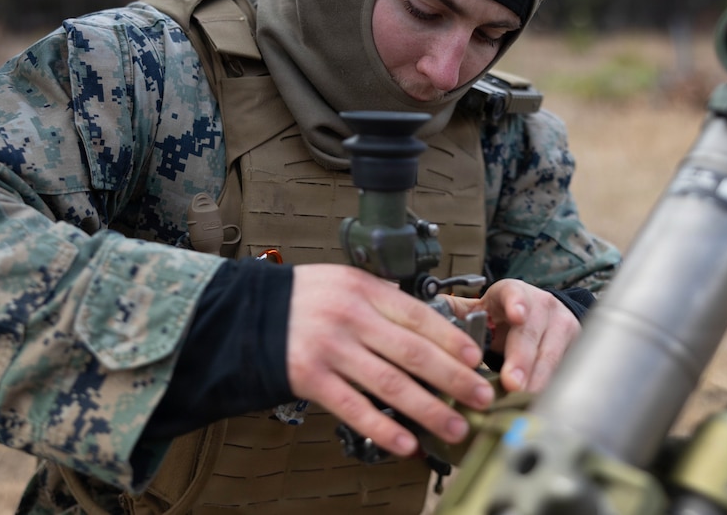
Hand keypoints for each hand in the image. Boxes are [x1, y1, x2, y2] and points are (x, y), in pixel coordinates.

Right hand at [286, 264, 494, 457]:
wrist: (245, 313)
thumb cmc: (302, 299)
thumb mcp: (345, 282)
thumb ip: (383, 301)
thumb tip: (430, 326)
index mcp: (364, 290)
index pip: (419, 316)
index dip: (453, 340)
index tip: (476, 359)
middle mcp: (351, 318)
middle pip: (414, 353)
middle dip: (454, 379)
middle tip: (481, 397)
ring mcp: (331, 349)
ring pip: (391, 384)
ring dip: (429, 410)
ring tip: (455, 426)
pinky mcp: (310, 378)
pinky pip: (354, 408)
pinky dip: (383, 429)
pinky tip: (406, 443)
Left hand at [445, 280, 580, 392]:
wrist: (542, 318)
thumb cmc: (504, 316)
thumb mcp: (482, 307)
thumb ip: (456, 312)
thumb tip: (425, 313)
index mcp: (511, 294)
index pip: (514, 293)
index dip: (516, 303)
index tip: (516, 315)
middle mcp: (541, 307)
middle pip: (533, 333)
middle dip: (523, 359)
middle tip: (513, 383)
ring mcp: (563, 327)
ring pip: (552, 355)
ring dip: (538, 379)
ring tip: (526, 399)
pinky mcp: (576, 349)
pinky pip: (564, 371)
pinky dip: (552, 388)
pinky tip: (541, 404)